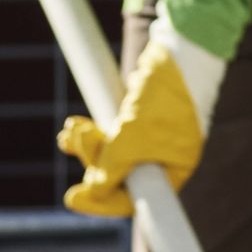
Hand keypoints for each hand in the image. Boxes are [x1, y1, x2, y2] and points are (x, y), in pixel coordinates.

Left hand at [57, 22, 226, 218]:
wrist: (180, 49)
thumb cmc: (165, 96)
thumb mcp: (134, 135)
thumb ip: (112, 166)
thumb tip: (92, 193)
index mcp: (174, 168)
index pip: (136, 199)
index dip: (102, 202)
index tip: (72, 198)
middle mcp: (164, 156)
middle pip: (119, 175)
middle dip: (91, 160)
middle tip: (71, 141)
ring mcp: (152, 137)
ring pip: (111, 153)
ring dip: (87, 144)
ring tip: (70, 129)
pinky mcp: (140, 118)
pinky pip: (110, 134)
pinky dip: (92, 131)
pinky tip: (73, 126)